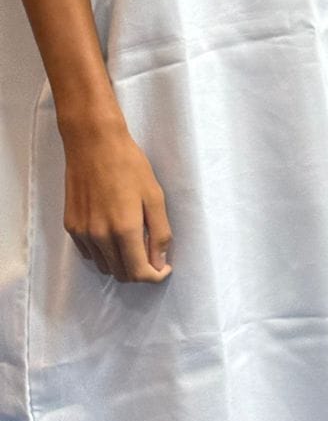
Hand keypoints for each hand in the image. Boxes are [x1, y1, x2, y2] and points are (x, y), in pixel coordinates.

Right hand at [62, 122, 172, 282]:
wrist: (93, 144)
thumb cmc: (129, 165)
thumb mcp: (154, 196)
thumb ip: (160, 233)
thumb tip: (160, 262)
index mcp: (124, 230)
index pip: (138, 273)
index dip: (154, 276)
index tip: (164, 267)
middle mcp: (99, 236)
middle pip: (121, 274)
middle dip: (140, 271)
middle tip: (152, 253)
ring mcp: (82, 233)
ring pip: (104, 266)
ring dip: (121, 263)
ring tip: (134, 241)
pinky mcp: (70, 226)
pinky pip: (89, 253)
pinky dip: (104, 253)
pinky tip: (113, 234)